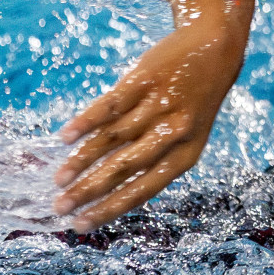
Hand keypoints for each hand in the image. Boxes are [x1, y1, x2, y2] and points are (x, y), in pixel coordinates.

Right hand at [53, 23, 245, 231]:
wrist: (215, 49)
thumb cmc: (195, 102)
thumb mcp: (188, 136)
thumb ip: (157, 159)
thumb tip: (112, 189)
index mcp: (186, 155)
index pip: (142, 189)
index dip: (110, 208)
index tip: (81, 225)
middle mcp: (173, 133)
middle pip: (123, 168)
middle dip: (89, 191)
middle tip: (59, 207)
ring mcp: (157, 105)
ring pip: (112, 139)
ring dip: (81, 161)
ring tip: (58, 179)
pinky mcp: (143, 79)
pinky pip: (109, 105)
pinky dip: (85, 122)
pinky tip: (65, 137)